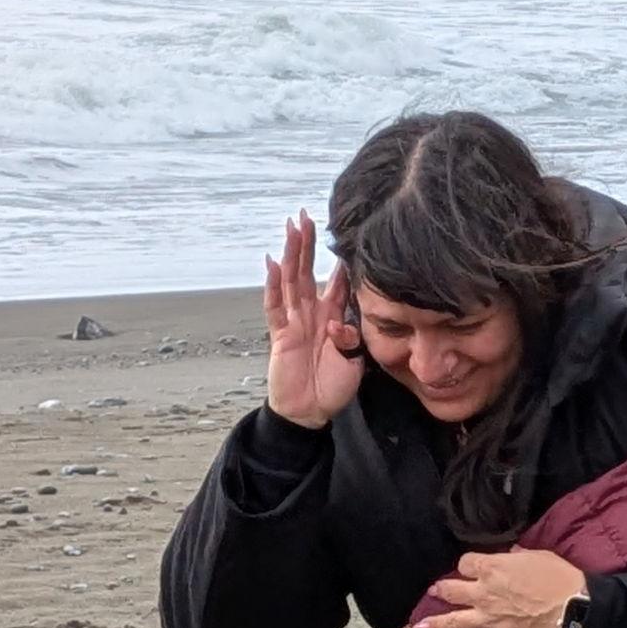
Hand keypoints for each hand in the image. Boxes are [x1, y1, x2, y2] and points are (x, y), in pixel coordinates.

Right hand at [265, 210, 362, 430]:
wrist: (311, 412)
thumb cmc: (333, 386)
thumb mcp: (354, 361)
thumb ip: (351, 340)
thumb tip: (341, 324)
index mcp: (333, 317)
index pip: (337, 282)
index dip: (338, 260)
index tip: (342, 234)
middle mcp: (312, 314)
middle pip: (308, 272)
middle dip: (307, 244)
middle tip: (306, 215)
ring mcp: (294, 322)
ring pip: (291, 281)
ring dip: (292, 254)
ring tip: (292, 228)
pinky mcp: (280, 335)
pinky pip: (275, 307)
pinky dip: (273, 285)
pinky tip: (272, 264)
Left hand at [418, 549, 587, 627]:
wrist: (574, 607)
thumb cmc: (558, 577)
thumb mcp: (537, 555)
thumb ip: (516, 556)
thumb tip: (510, 555)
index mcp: (492, 568)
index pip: (466, 563)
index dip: (467, 564)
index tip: (472, 566)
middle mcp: (484, 593)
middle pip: (452, 590)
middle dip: (442, 590)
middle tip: (436, 591)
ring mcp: (490, 619)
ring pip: (455, 622)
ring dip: (436, 624)